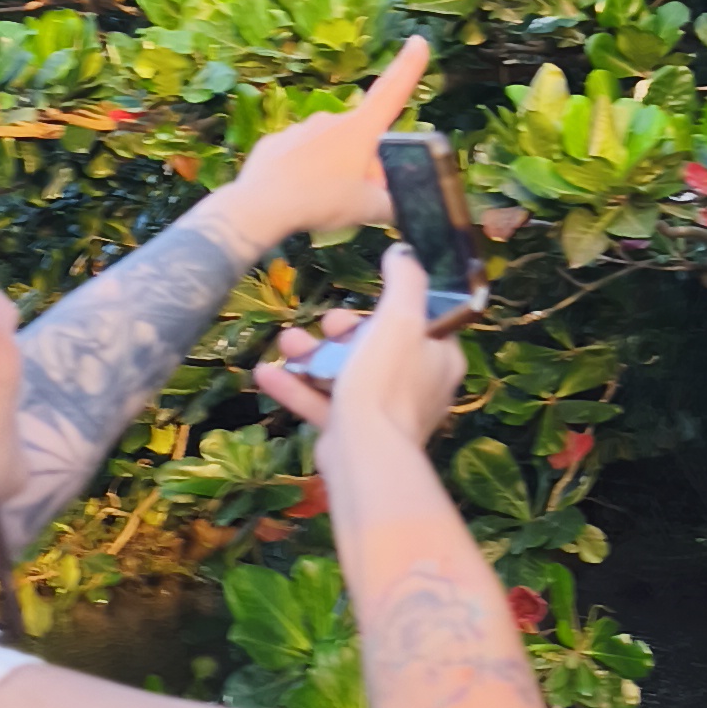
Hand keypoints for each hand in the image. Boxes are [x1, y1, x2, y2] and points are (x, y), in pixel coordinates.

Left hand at [218, 38, 431, 262]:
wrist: (261, 207)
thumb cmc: (321, 201)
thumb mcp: (367, 209)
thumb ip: (387, 203)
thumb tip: (390, 203)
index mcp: (359, 130)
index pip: (392, 92)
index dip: (408, 67)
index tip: (418, 41)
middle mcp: (330, 121)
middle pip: (359, 139)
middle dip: (365, 165)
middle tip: (360, 200)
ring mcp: (300, 129)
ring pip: (329, 149)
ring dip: (335, 171)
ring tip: (325, 203)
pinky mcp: (275, 143)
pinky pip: (300, 157)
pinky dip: (305, 174)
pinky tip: (299, 197)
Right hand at [256, 243, 467, 447]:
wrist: (364, 454)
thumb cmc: (385, 380)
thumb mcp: (400, 317)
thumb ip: (406, 280)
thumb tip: (403, 252)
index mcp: (439, 358)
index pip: (420, 323)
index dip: (388, 308)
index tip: (362, 302)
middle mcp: (417, 387)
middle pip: (378, 347)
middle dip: (342, 332)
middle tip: (325, 323)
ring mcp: (385, 413)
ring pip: (347, 375)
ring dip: (312, 356)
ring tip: (286, 343)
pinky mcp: (354, 434)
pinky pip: (325, 403)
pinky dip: (298, 387)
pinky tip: (267, 374)